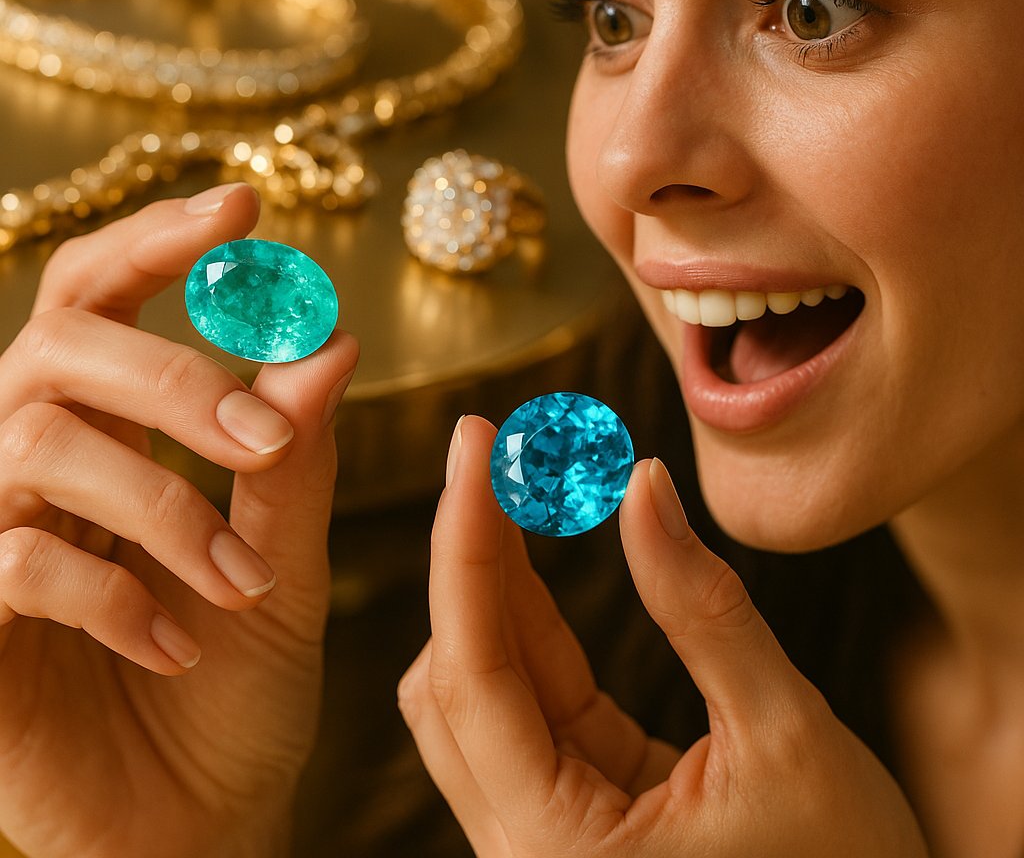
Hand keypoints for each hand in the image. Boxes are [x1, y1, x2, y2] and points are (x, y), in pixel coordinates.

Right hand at [0, 183, 356, 857]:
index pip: (103, 295)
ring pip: (37, 441)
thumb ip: (292, 458)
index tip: (244, 205)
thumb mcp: (281, 562)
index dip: (159, 240)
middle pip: (61, 344)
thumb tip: (329, 341)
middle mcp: (36, 462)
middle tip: (265, 441)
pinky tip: (179, 639)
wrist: (196, 820)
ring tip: (243, 579)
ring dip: (162, 504)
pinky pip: (9, 563)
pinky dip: (111, 595)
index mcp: (112, 431)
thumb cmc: (237, 685)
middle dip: (173, 377)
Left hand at [399, 415, 927, 856]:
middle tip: (492, 449)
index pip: (474, 677)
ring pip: (482, 687)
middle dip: (470, 553)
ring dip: (494, 582)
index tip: (474, 444)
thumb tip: (643, 485)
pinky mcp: (572, 805)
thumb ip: (703, 610)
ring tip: (513, 487)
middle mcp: (527, 853)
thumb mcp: (786, 738)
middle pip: (455, 680)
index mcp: (561, 855)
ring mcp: (543, 832)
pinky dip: (531, 621)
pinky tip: (532, 553)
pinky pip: (529, 701)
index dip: (465, 546)